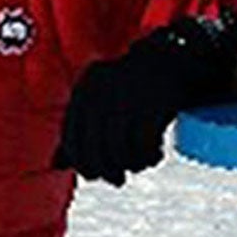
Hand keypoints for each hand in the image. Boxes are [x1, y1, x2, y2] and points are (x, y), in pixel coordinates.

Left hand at [53, 14, 236, 185]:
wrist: (182, 57)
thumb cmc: (139, 89)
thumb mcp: (105, 104)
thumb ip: (80, 130)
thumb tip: (54, 164)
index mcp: (86, 87)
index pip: (72, 137)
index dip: (82, 162)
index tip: (95, 174)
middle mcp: (103, 87)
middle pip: (95, 147)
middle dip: (105, 169)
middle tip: (117, 179)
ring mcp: (129, 93)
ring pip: (118, 148)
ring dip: (129, 164)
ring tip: (140, 163)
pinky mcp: (155, 99)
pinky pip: (143, 142)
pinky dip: (147, 156)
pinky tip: (153, 156)